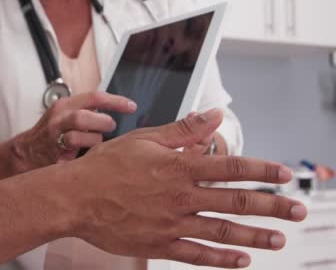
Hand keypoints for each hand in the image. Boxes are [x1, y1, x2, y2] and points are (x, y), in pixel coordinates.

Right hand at [12, 91, 135, 170]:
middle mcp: (58, 118)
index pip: (94, 97)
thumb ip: (87, 111)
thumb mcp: (67, 114)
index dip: (116, 101)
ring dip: (93, 142)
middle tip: (110, 127)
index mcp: (65, 105)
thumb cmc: (52, 132)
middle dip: (102, 123)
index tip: (132, 107)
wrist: (27, 151)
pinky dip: (83, 158)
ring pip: (78, 137)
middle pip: (84, 117)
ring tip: (94, 143)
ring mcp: (54, 137)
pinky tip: (83, 157)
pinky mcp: (53, 154)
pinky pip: (73, 156)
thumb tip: (114, 110)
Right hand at [63, 109, 306, 267]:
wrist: (74, 197)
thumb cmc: (105, 166)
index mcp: (178, 167)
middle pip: (236, 201)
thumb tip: (213, 116)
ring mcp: (171, 223)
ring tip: (279, 238)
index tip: (283, 174)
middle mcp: (180, 196)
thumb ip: (183, 130)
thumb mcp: (144, 139)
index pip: (231, 166)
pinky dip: (221, 259)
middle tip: (297, 210)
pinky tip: (242, 260)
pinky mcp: (159, 244)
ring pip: (222, 230)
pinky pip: (197, 254)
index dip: (261, 169)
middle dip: (271, 205)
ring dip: (255, 234)